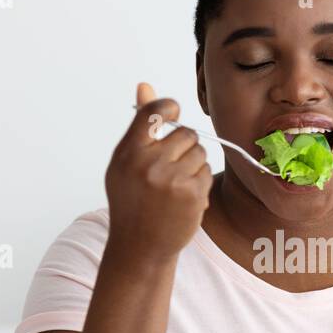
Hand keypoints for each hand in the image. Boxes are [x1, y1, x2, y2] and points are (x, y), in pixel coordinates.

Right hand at [104, 82, 213, 264]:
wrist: (140, 247)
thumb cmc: (132, 200)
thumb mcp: (126, 163)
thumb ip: (140, 126)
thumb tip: (145, 85)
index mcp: (128, 152)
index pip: (154, 111)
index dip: (169, 107)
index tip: (174, 112)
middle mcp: (148, 164)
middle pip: (186, 133)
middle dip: (184, 146)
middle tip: (171, 166)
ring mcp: (171, 179)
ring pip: (200, 152)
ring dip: (193, 165)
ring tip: (175, 184)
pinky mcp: (192, 194)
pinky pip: (206, 172)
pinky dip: (199, 183)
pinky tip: (184, 198)